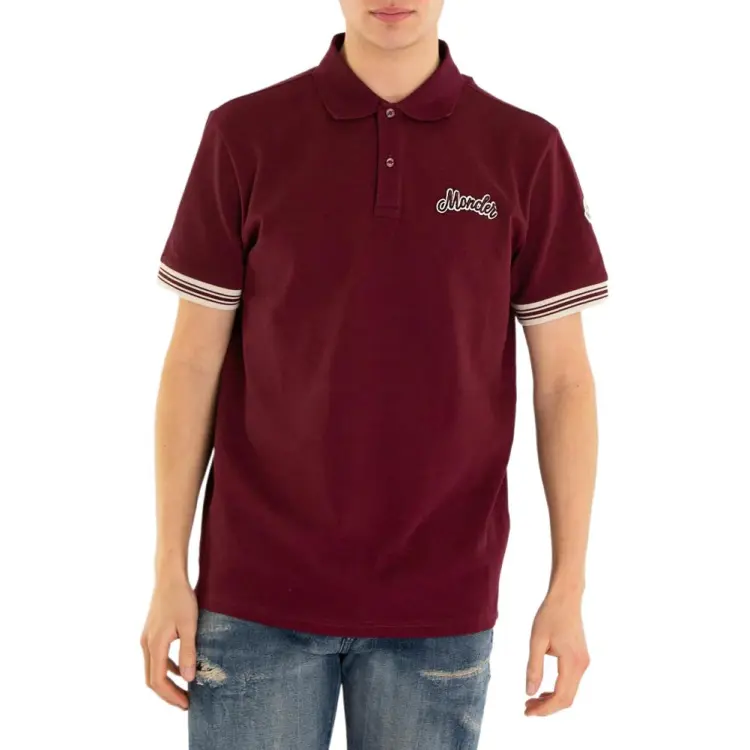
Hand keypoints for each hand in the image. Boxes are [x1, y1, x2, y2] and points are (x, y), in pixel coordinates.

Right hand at [140, 576, 197, 709]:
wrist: (169, 577)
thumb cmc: (181, 598)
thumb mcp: (190, 626)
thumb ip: (188, 652)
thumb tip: (189, 679)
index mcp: (155, 645)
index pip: (158, 680)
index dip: (171, 696)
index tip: (186, 704)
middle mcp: (146, 644)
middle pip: (152, 679)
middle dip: (168, 694)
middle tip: (186, 703)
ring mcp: (147, 638)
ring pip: (153, 669)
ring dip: (168, 682)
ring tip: (185, 690)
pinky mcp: (151, 633)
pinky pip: (157, 657)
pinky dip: (168, 667)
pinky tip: (182, 669)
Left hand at [524, 590, 589, 715]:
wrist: (566, 598)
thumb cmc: (550, 615)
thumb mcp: (536, 640)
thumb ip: (534, 667)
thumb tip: (529, 693)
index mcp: (572, 662)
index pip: (560, 696)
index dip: (544, 709)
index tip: (527, 711)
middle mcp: (582, 666)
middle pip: (567, 699)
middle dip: (547, 708)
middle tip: (527, 708)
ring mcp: (583, 663)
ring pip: (570, 692)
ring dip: (552, 700)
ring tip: (531, 700)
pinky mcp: (581, 659)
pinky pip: (571, 682)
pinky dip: (557, 690)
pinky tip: (543, 690)